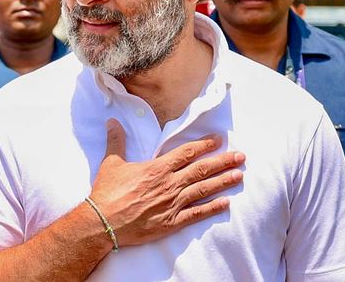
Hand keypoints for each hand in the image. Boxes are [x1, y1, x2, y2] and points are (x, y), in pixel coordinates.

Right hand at [89, 119, 243, 246]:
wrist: (104, 222)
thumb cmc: (107, 193)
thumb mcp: (111, 163)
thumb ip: (116, 141)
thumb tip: (112, 122)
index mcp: (157, 168)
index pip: (186, 153)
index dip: (204, 145)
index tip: (218, 139)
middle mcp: (170, 184)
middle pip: (202, 169)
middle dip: (223, 161)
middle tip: (241, 156)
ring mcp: (173, 204)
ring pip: (204, 189)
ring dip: (223, 182)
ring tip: (239, 175)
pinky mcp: (172, 222)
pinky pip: (197, 214)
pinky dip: (213, 208)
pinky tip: (226, 203)